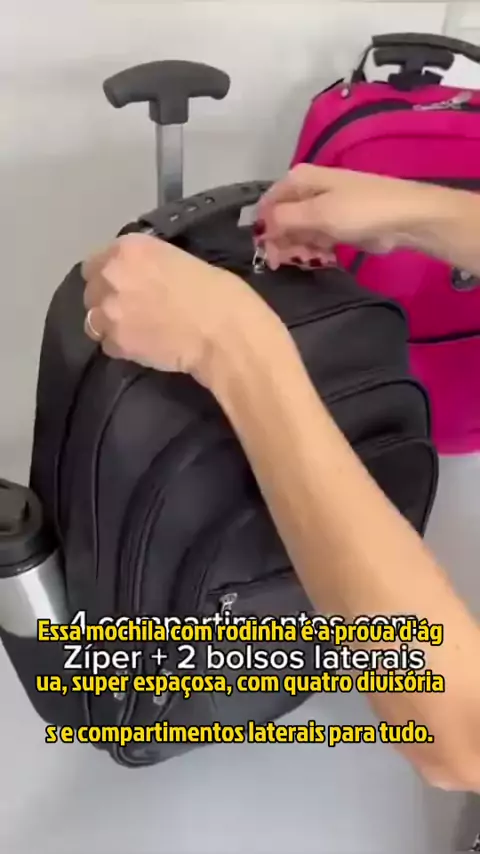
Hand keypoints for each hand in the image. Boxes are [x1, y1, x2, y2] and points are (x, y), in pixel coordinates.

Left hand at [82, 232, 275, 386]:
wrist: (222, 331)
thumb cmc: (215, 291)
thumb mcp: (178, 258)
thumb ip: (149, 264)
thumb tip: (141, 276)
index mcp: (129, 249)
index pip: (95, 262)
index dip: (109, 274)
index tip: (124, 284)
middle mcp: (111, 276)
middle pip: (90, 290)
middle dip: (107, 298)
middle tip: (132, 308)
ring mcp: (110, 312)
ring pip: (93, 320)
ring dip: (109, 323)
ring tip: (133, 329)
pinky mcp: (116, 343)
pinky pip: (107, 345)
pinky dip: (120, 346)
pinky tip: (141, 345)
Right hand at [255, 165, 439, 268]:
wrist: (405, 217)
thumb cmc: (360, 211)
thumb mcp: (317, 214)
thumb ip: (283, 219)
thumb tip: (259, 227)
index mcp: (299, 179)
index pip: (267, 204)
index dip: (264, 229)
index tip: (267, 253)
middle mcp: (307, 190)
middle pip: (281, 220)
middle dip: (282, 243)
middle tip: (289, 263)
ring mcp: (323, 208)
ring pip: (297, 232)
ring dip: (300, 249)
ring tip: (312, 259)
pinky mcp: (337, 225)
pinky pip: (315, 239)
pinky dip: (316, 250)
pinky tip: (324, 258)